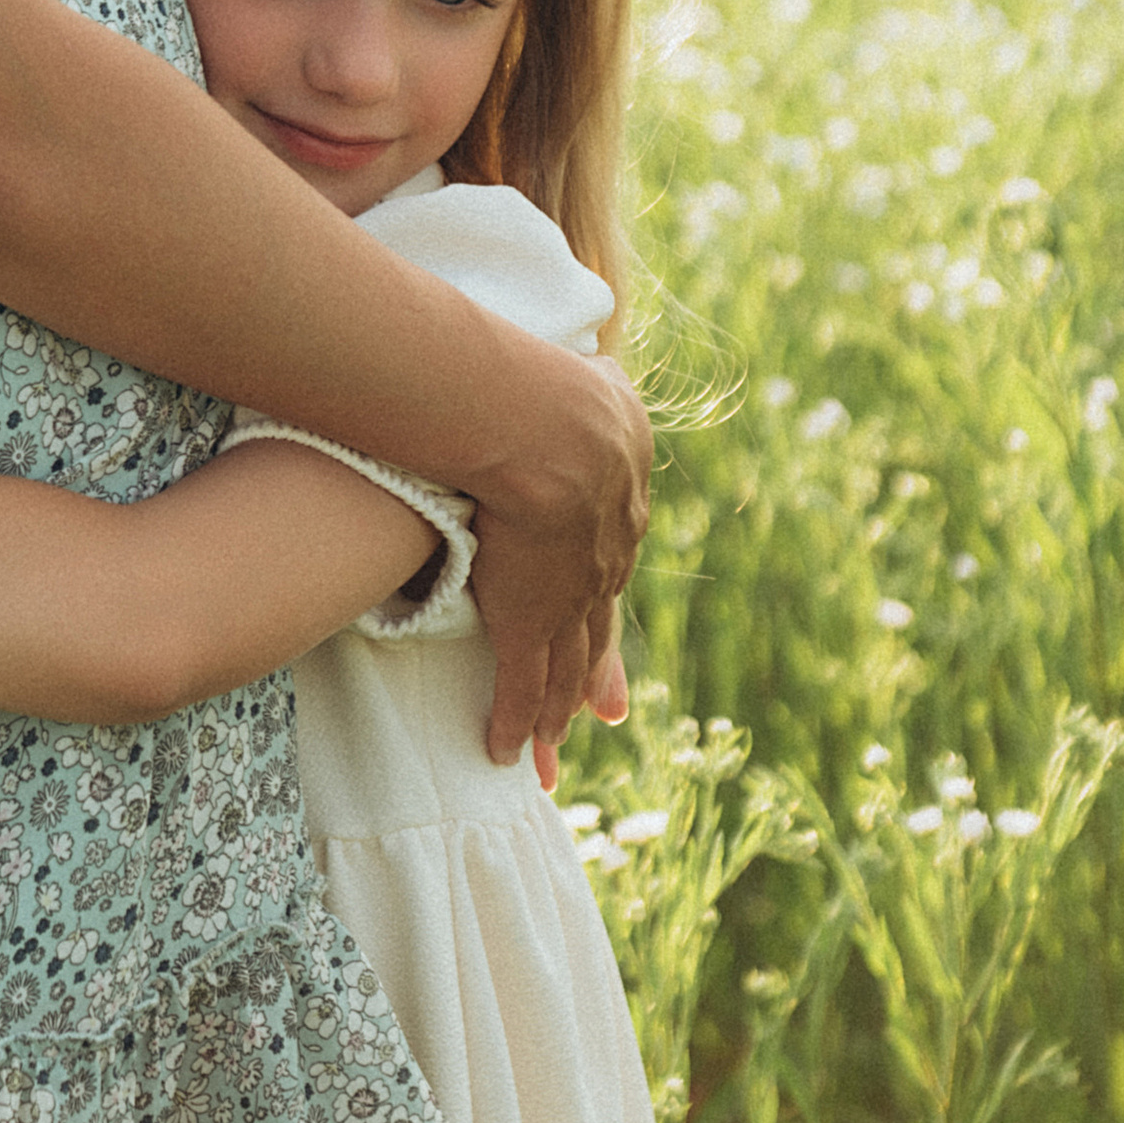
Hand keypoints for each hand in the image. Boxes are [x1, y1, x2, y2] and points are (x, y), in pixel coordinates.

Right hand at [469, 351, 651, 768]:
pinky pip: (519, 686)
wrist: (553, 434)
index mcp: (619, 508)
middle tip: (608, 714)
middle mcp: (603, 563)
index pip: (609, 562)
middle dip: (599, 676)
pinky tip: (503, 755)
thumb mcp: (598, 384)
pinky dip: (512, 723)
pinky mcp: (527, 621)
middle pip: (598, 629)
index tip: (608, 602)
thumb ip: (597, 385)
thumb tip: (597, 366)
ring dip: (556, 717)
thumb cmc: (565, 392)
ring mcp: (567, 598)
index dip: (604, 595)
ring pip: (562, 670)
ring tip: (549, 756)